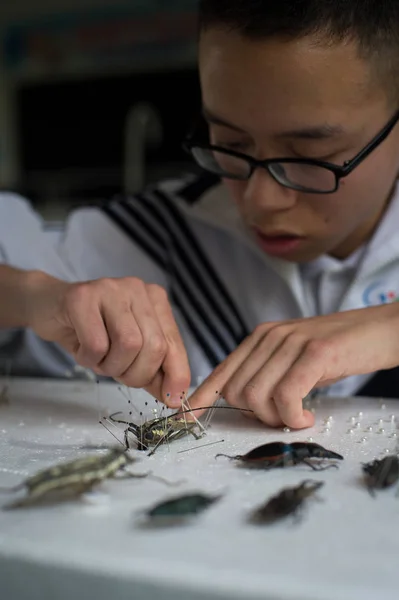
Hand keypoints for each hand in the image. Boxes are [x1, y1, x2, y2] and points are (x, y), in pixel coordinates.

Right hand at [27, 272, 189, 406]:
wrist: (48, 308)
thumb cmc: (91, 331)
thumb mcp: (127, 353)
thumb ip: (153, 372)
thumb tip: (175, 398)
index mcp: (155, 300)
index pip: (173, 342)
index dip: (176, 374)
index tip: (173, 400)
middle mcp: (137, 288)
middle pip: (154, 346)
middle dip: (137, 373)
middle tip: (116, 372)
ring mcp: (111, 288)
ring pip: (128, 344)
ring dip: (111, 366)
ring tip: (98, 358)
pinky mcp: (83, 296)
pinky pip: (96, 344)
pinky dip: (89, 359)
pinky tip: (82, 349)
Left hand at [188, 304, 398, 428]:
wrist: (379, 330)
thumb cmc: (336, 351)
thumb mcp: (293, 360)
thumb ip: (267, 374)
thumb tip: (242, 402)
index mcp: (260, 337)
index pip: (223, 371)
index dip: (204, 397)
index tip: (189, 417)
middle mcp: (270, 336)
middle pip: (238, 391)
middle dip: (257, 416)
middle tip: (284, 418)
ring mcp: (292, 342)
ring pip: (258, 395)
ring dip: (277, 419)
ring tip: (298, 416)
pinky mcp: (315, 352)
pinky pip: (287, 395)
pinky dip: (293, 416)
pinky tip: (307, 417)